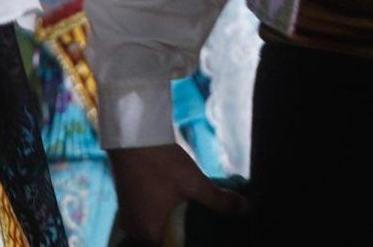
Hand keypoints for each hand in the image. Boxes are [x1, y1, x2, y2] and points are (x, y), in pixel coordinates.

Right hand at [109, 144, 242, 243]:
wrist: (132, 136)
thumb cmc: (160, 162)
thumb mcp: (194, 182)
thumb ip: (219, 200)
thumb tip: (245, 208)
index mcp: (150, 233)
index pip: (175, 245)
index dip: (191, 238)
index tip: (204, 226)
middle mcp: (136, 230)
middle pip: (165, 237)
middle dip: (182, 227)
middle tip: (200, 213)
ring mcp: (129, 217)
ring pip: (156, 225)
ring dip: (171, 217)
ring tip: (188, 203)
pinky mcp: (126, 203)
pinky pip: (146, 215)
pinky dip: (159, 209)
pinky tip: (171, 195)